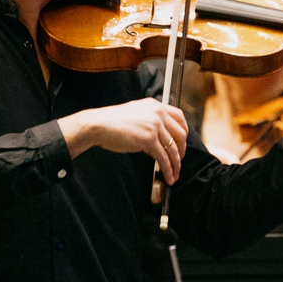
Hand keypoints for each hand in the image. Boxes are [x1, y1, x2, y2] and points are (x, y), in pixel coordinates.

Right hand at [58, 99, 189, 183]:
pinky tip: (168, 176)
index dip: (184, 131)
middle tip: (179, 160)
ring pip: (173, 148)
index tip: (182, 142)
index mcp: (155, 105)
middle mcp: (157, 113)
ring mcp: (154, 126)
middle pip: (180, 133)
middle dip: (182, 150)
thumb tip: (160, 141)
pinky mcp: (149, 139)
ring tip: (175, 174)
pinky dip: (168, 169)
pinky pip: (164, 157)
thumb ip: (150, 121)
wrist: (98, 125)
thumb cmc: (113, 122)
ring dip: (176, 164)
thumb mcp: (136, 114)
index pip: (179, 116)